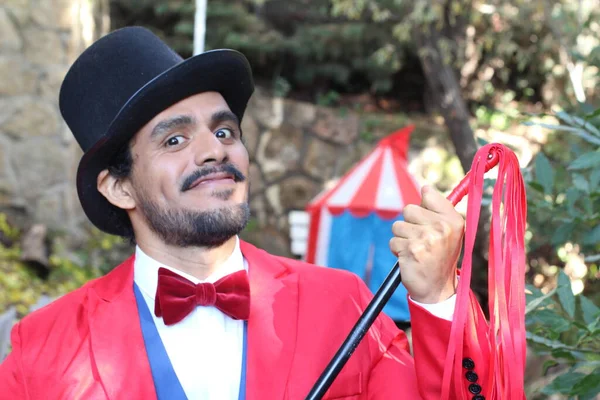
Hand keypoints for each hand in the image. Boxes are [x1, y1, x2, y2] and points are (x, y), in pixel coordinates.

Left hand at [389, 185, 463, 303]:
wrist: (437, 288)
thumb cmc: (440, 255)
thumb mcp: (448, 231)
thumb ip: (438, 208)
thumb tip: (425, 187)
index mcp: (453, 220)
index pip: (428, 195)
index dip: (422, 207)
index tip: (428, 221)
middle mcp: (442, 228)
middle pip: (408, 209)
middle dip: (409, 224)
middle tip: (420, 240)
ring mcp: (427, 239)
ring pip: (398, 226)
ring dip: (402, 239)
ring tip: (415, 250)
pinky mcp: (411, 250)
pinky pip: (393, 241)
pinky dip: (397, 250)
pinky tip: (410, 258)